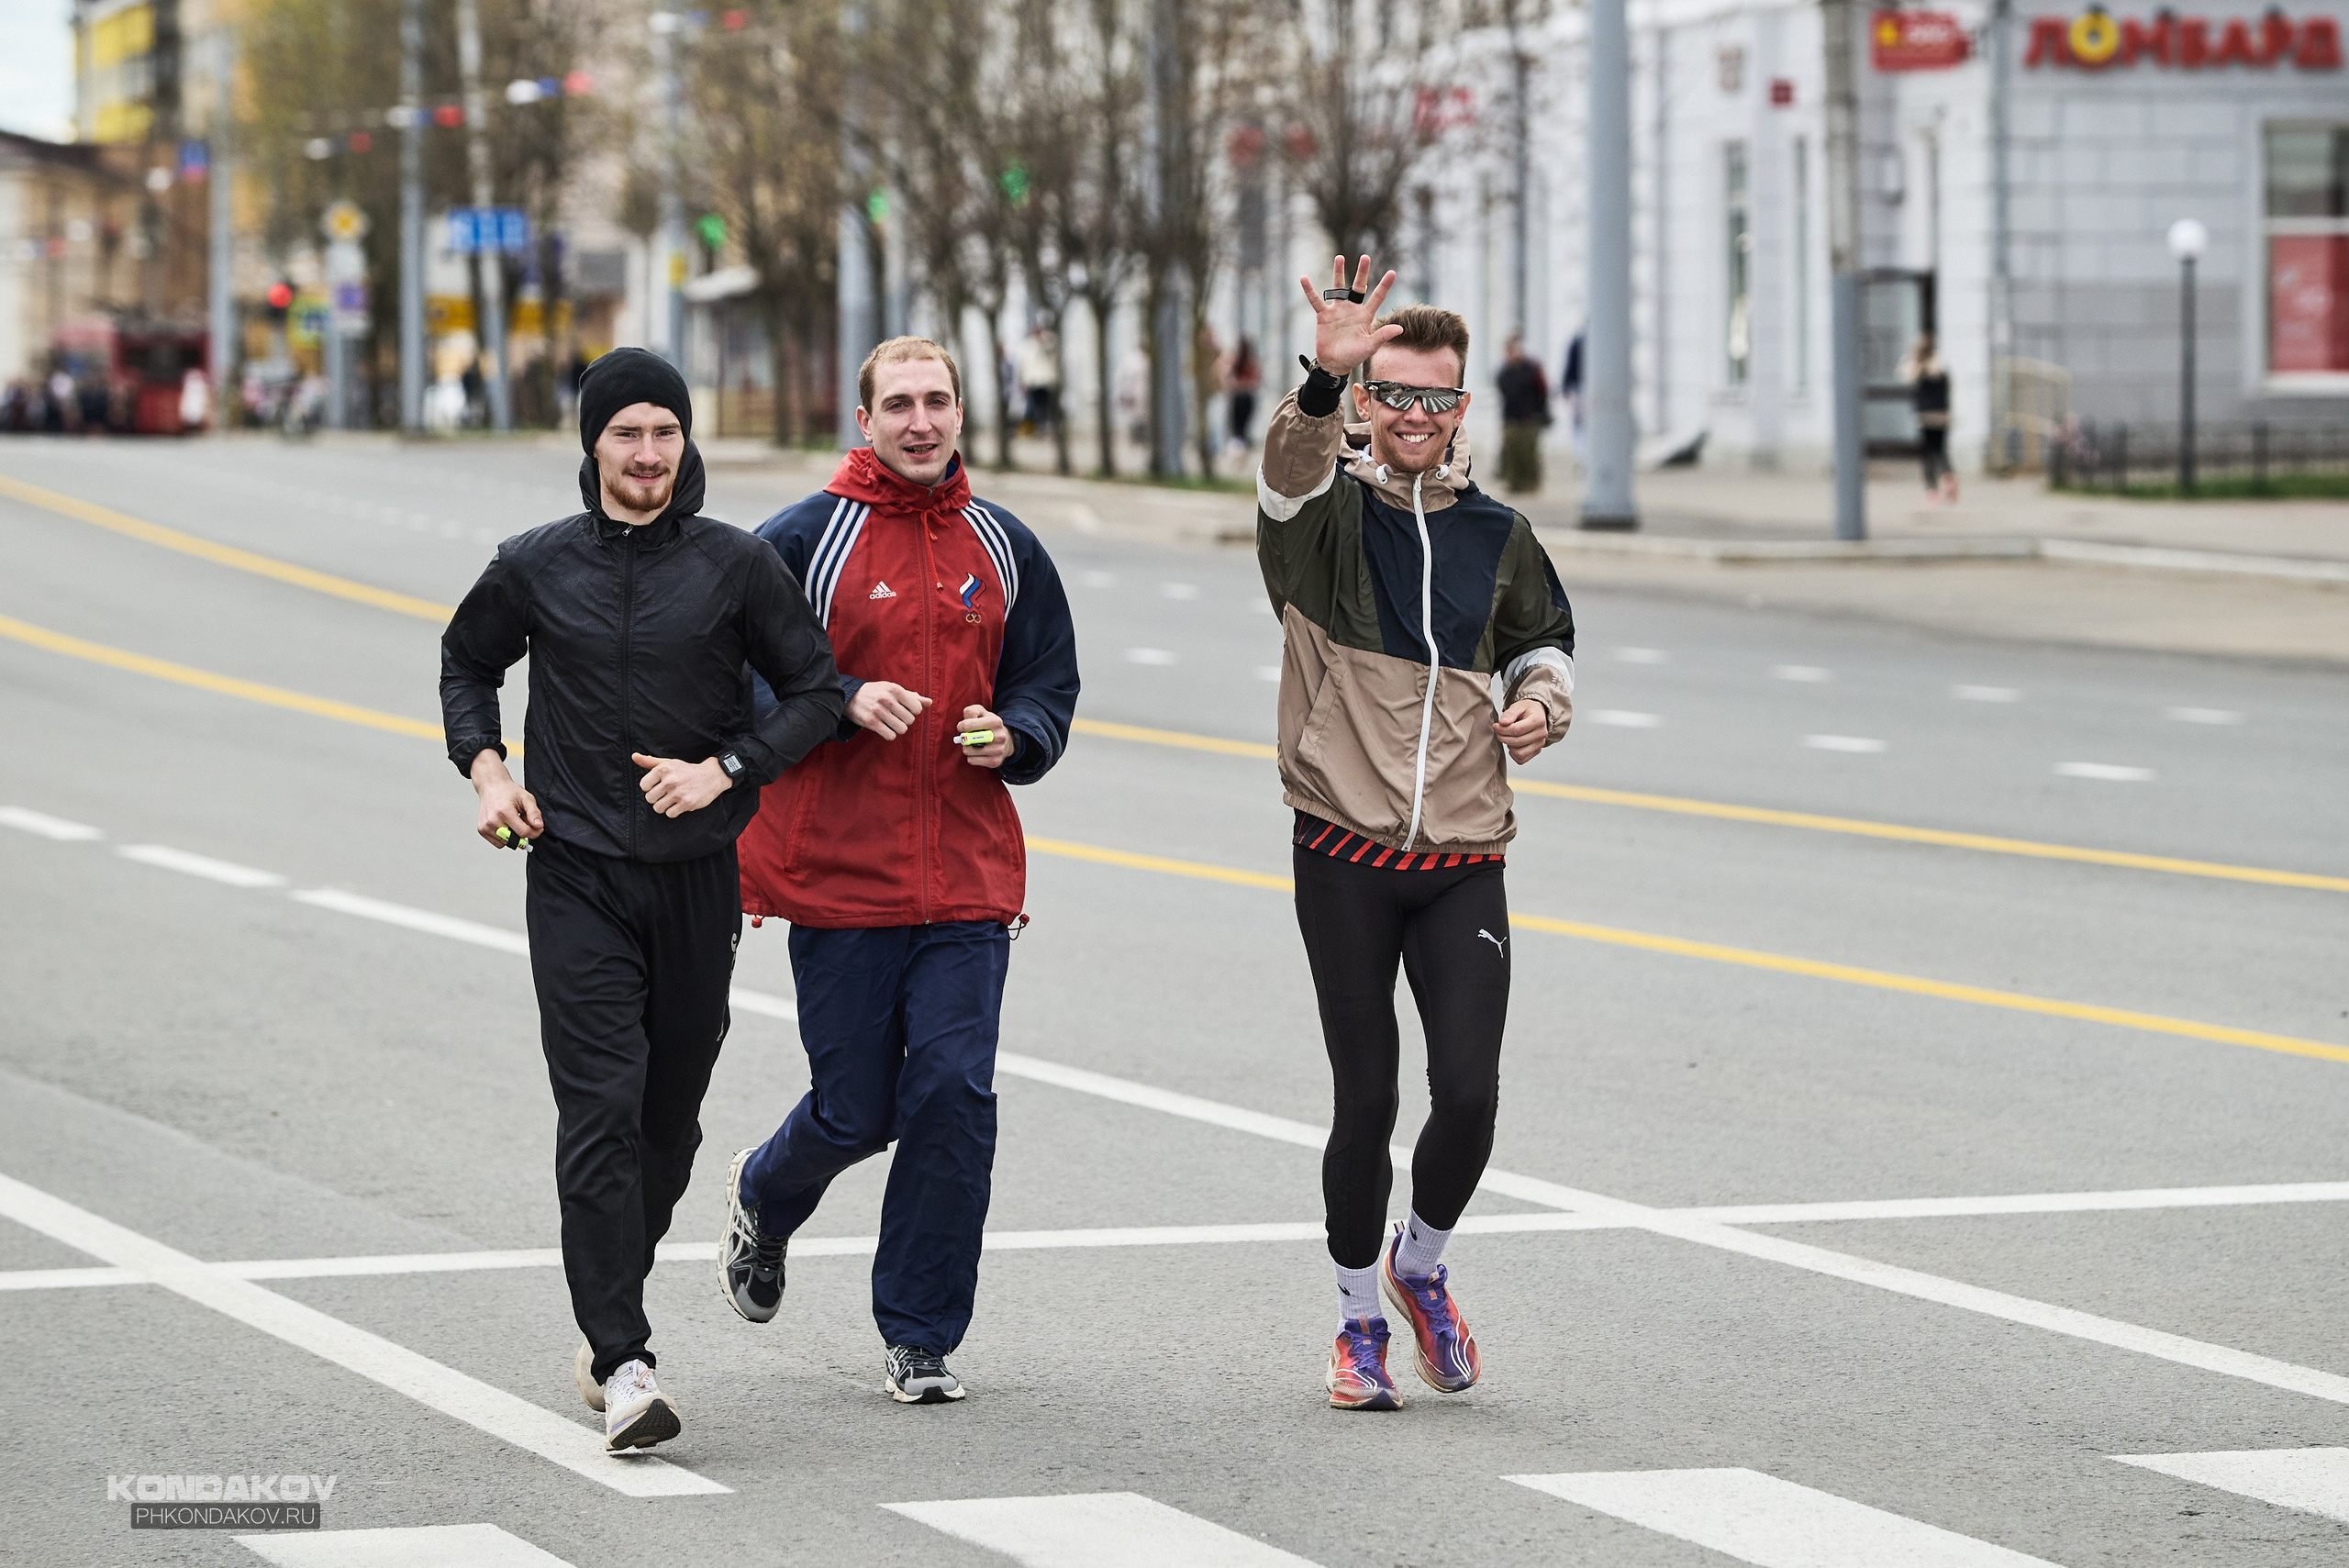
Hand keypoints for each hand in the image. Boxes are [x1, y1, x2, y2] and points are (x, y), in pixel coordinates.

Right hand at [470, 750, 542, 845]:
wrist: (491, 786)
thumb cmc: (507, 791)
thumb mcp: (526, 798)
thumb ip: (534, 813)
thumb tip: (539, 826)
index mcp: (504, 812)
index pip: (523, 832)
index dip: (534, 832)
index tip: (537, 828)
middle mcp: (492, 821)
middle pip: (515, 839)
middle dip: (523, 833)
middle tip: (522, 820)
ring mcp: (485, 826)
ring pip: (507, 843)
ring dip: (513, 835)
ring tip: (512, 821)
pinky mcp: (481, 830)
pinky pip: (498, 843)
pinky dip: (504, 837)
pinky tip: (505, 824)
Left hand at [631, 753, 732, 816]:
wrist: (711, 776)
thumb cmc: (687, 770)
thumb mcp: (669, 763)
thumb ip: (650, 761)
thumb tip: (634, 756)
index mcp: (664, 769)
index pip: (644, 785)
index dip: (650, 787)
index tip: (658, 785)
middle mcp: (670, 780)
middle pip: (649, 798)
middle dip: (656, 798)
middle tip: (666, 793)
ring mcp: (678, 793)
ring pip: (658, 808)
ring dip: (663, 806)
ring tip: (671, 799)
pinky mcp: (686, 803)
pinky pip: (670, 814)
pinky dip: (673, 811)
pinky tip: (679, 804)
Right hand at [847, 680, 931, 738]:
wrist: (852, 696)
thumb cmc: (877, 692)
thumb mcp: (893, 690)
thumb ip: (912, 697)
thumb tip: (930, 702)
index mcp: (895, 689)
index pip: (917, 708)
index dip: (913, 711)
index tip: (904, 709)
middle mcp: (887, 699)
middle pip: (910, 720)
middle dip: (905, 720)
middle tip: (896, 716)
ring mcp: (878, 711)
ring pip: (902, 729)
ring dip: (898, 728)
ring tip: (891, 722)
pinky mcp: (871, 722)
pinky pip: (890, 736)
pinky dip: (889, 734)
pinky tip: (884, 728)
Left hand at [956, 705, 1014, 768]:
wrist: (1006, 741)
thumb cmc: (988, 725)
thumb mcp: (981, 713)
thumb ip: (971, 712)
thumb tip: (963, 725)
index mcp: (995, 721)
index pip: (968, 725)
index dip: (961, 726)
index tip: (963, 727)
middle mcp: (999, 736)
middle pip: (968, 739)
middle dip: (964, 738)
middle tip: (967, 737)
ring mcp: (998, 750)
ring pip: (968, 751)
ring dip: (967, 748)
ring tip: (973, 744)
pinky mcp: (995, 761)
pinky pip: (972, 760)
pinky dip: (971, 757)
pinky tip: (977, 752)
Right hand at [1296, 255, 1399, 376]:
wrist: (1334, 364)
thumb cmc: (1354, 356)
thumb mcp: (1370, 346)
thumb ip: (1382, 335)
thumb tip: (1400, 328)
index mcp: (1365, 315)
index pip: (1377, 297)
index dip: (1384, 285)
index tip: (1392, 272)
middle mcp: (1352, 309)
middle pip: (1358, 286)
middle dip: (1362, 272)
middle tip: (1365, 257)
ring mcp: (1337, 310)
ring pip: (1338, 288)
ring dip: (1339, 273)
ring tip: (1340, 258)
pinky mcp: (1323, 316)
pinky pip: (1316, 301)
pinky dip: (1309, 291)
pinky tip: (1304, 279)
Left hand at [1493, 699, 1548, 765]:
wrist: (1537, 714)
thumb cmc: (1527, 710)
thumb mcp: (1518, 706)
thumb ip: (1510, 713)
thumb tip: (1503, 723)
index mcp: (1538, 720)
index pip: (1517, 730)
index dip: (1502, 729)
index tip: (1496, 726)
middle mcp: (1541, 734)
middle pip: (1517, 742)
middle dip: (1503, 737)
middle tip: (1498, 731)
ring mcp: (1540, 744)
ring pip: (1519, 753)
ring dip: (1509, 746)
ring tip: (1507, 737)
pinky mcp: (1536, 751)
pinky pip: (1521, 759)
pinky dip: (1513, 753)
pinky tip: (1512, 744)